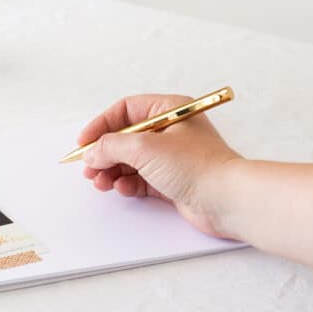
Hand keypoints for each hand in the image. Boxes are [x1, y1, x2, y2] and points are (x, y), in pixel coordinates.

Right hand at [79, 94, 240, 237]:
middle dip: (104, 153)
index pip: (125, 111)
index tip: (84, 142)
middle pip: (125, 137)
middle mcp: (170, 131)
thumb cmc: (197, 166)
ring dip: (111, 170)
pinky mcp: (172, 180)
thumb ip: (111, 146)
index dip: (101, 125)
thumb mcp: (145, 148)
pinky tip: (122, 189)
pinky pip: (140, 178)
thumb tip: (92, 153)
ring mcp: (171, 157)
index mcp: (169, 110)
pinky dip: (127, 183)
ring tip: (100, 182)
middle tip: (89, 167)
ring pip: (130, 160)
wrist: (229, 201)